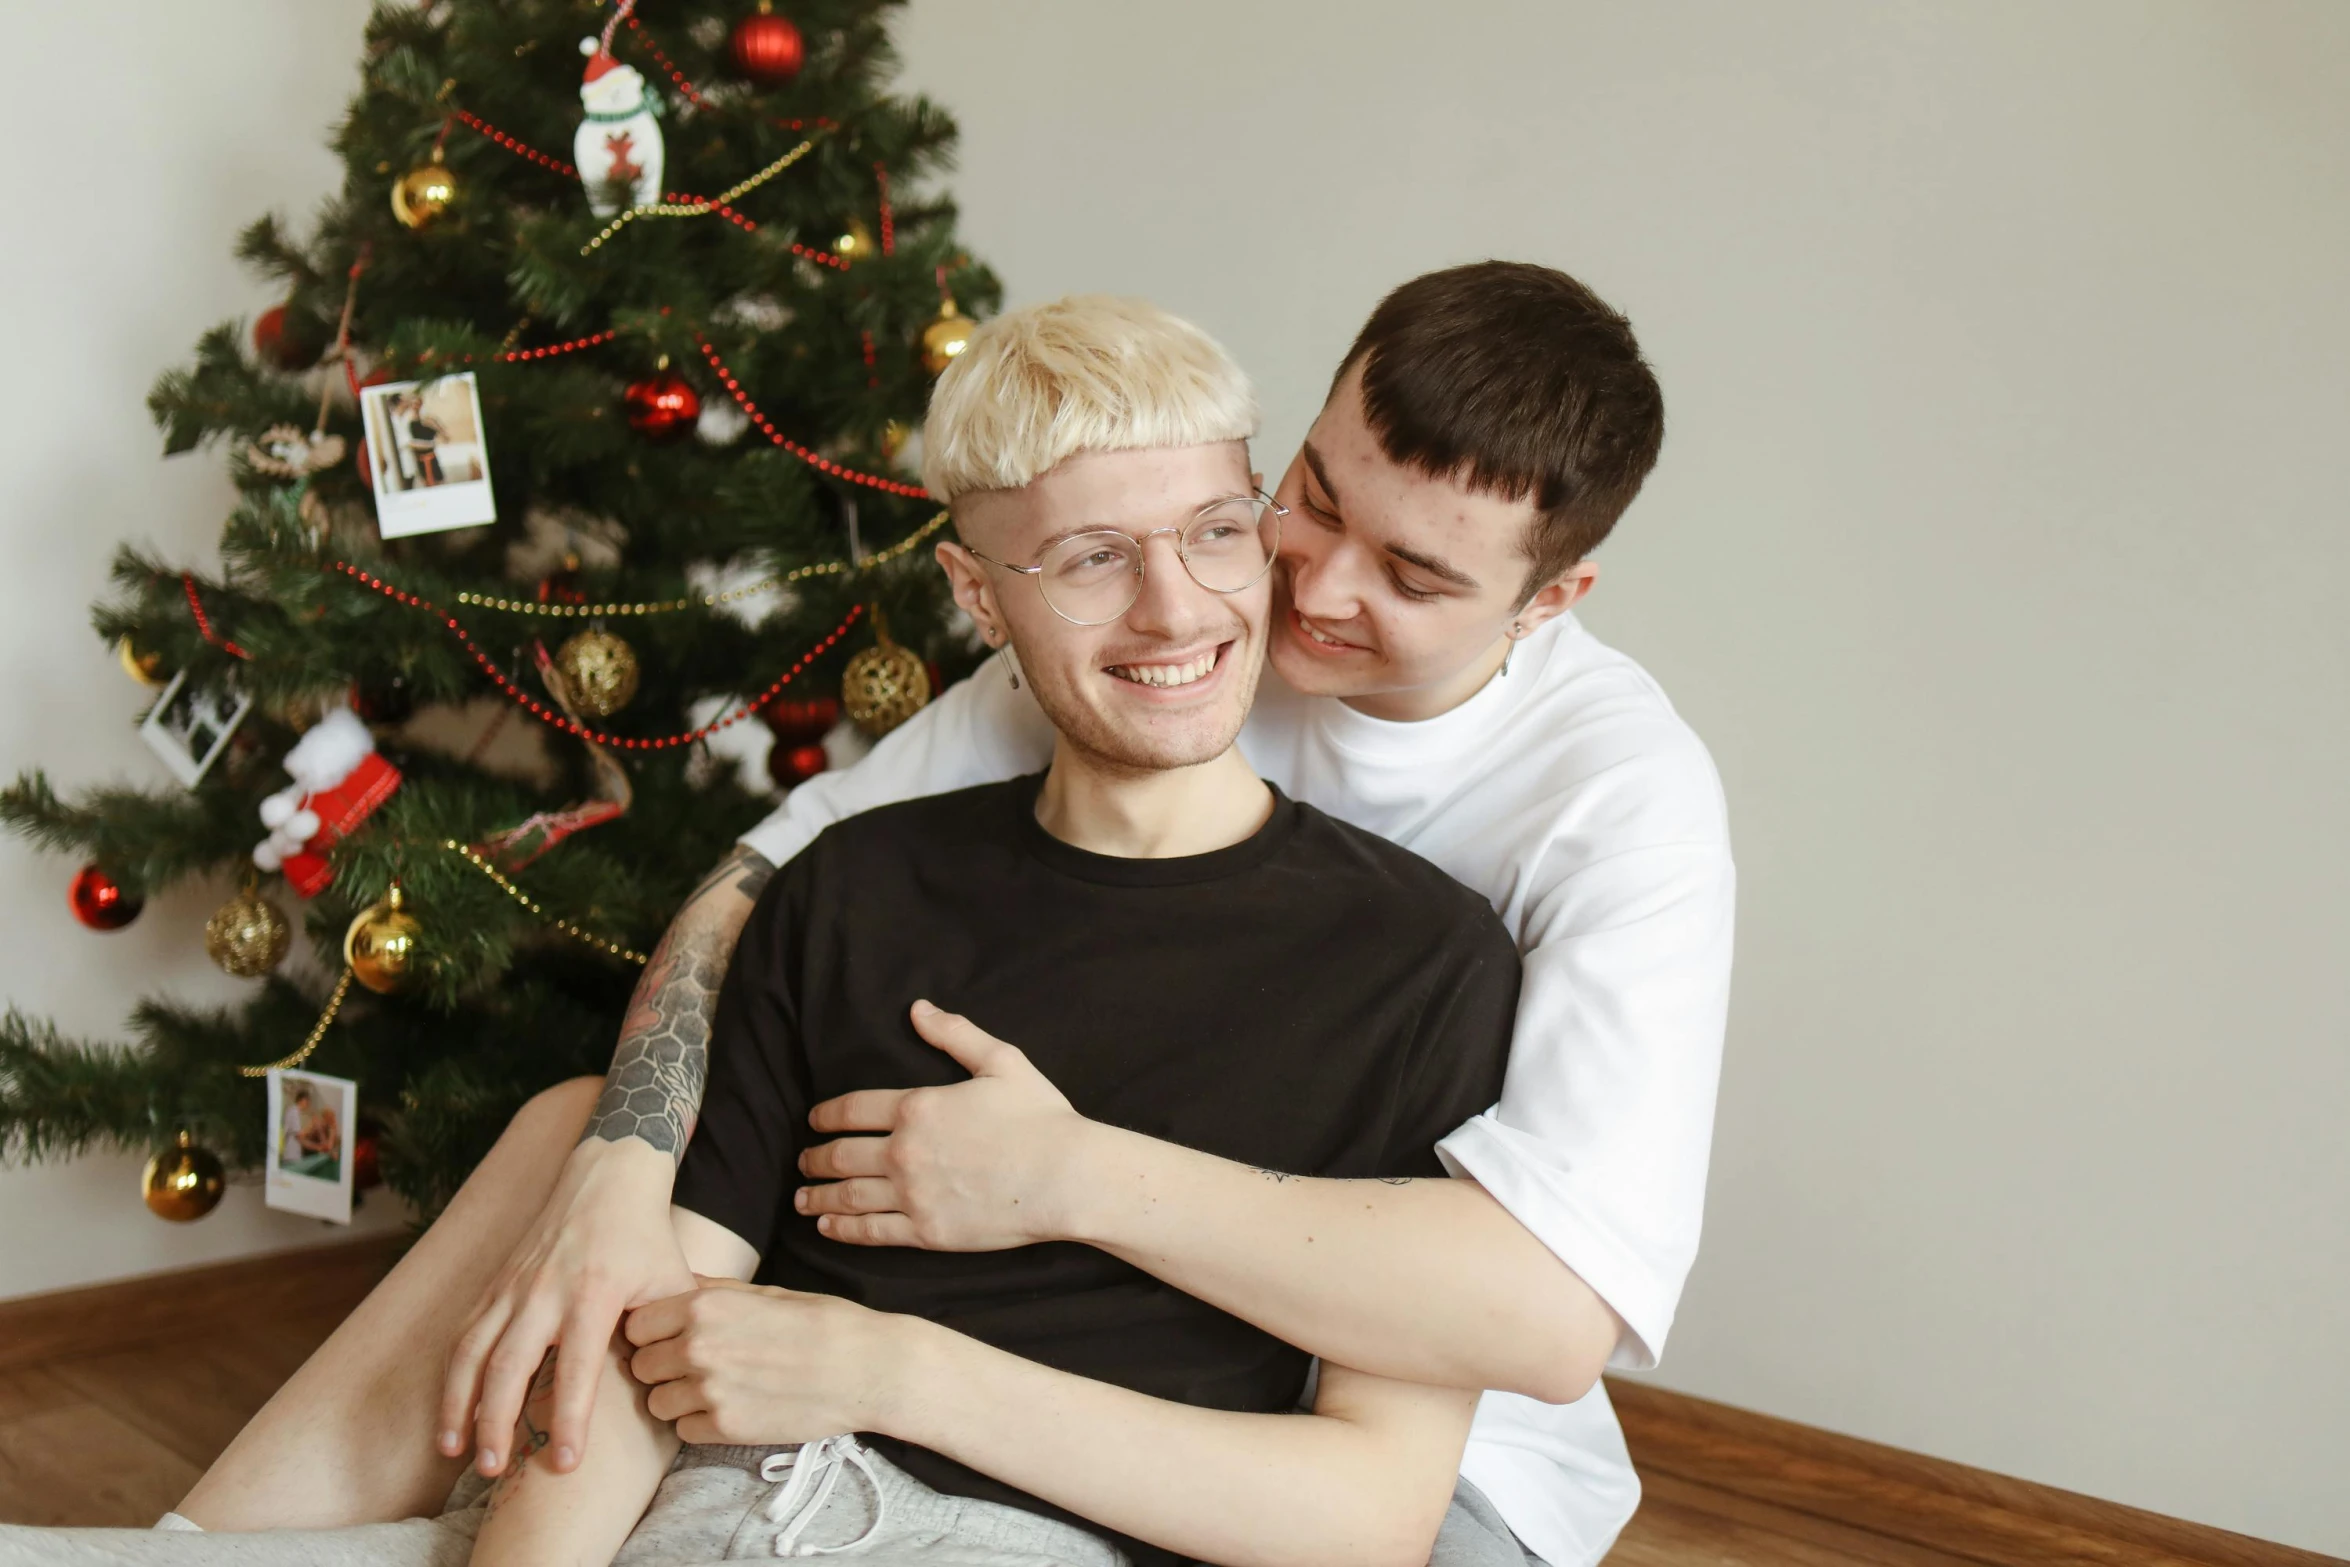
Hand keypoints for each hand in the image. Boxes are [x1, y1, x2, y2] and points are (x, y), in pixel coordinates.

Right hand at [438, 1138, 694, 1476]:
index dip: (572, 1417)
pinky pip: (465, 1334)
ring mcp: (514, 1287)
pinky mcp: (496, 1284)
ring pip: (473, 1352)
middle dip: (495, 1421)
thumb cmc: (646, 1238)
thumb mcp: (671, 1280)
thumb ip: (668, 1333)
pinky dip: (453, 1375)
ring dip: (459, 1404)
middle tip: (492, 1469)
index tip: (565, 1463)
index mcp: (595, 1294)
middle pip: (509, 1365)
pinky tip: (450, 1411)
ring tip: (455, 1452)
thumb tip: (668, 1390)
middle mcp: (545, 1291)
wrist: (608, 1177)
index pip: (579, 1366)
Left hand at [625, 1277, 911, 1444]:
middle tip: (692, 1365)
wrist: (866, 1367)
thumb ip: (714, 1290)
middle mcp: (698, 1347)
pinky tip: (730, 1409)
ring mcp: (709, 1391)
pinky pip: (683, 1431)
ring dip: (677, 1398)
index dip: (651, 1332)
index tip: (668, 1337)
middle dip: (660, 1366)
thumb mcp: (766, 1292)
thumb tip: (678, 1284)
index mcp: (704, 1306)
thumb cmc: (823, 1322)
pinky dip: (699, 1424)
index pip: (636, 1325)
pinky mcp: (725, 1429)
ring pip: (657, 1403)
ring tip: (712, 1389)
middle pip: (640, 1365)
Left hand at [795, 1000, 1090, 1249]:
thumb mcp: (1001, 1062)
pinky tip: (828, 1227)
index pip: (853, 1109)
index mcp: (917, 1107)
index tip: (814, 1121)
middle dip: (815, 1158)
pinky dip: (844, 1229)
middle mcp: (905, 1151)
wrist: (1065, 1176)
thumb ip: (955, 1034)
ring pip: (849, 1196)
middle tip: (803, 1161)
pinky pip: (872, 1232)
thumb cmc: (1040, 1117)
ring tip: (802, 1198)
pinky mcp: (927, 1232)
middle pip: (842, 1155)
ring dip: (818, 1196)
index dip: (826, 1115)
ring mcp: (913, 1194)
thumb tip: (918, 1009)